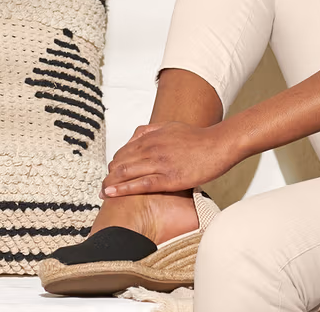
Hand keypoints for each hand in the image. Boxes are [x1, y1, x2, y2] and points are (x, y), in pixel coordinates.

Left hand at [99, 121, 240, 197]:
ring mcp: (159, 163)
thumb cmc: (198, 138)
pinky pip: (140, 184)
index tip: (111, 173)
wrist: (218, 145)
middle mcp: (152, 148)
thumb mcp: (171, 126)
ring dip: (110, 183)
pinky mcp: (168, 178)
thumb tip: (136, 135)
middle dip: (109, 175)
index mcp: (152, 137)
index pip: (123, 151)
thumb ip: (152, 130)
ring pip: (126, 173)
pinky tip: (111, 193)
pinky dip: (122, 189)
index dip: (114, 163)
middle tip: (103, 186)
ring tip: (102, 192)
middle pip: (120, 162)